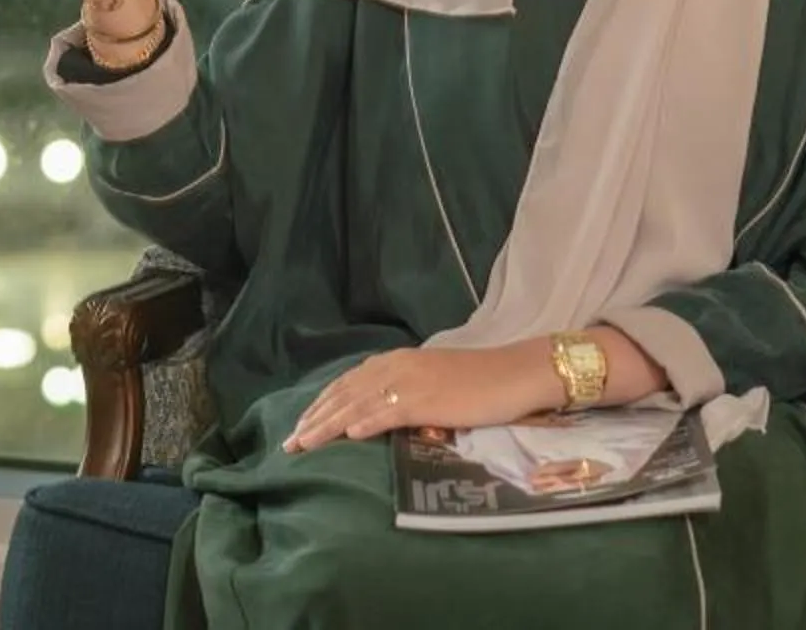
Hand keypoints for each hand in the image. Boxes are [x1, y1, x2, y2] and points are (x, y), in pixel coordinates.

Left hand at [283, 345, 558, 452]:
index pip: (348, 383)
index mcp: (397, 362)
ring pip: (357, 403)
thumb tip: (381, 416)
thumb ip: (406, 395)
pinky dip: (365, 422)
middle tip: (289, 442)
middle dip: (314, 418)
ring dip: (327, 425)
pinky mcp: (427, 399)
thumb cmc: (481, 383)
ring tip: (304, 444)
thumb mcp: (434, 385)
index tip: (301, 424)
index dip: (322, 404)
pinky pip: (388, 411)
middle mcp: (396, 367)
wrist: (516, 373)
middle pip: (344, 393)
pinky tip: (347, 435)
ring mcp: (410, 382)